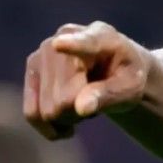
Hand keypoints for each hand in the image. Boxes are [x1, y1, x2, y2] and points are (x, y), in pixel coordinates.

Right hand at [24, 21, 152, 139]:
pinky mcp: (32, 68)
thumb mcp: (130, 87)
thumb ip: (109, 95)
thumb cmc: (126, 76)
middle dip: (79, 112)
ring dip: (66, 118)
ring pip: (46, 110)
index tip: (59, 44)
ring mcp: (44, 51)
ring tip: (82, 102)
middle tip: (95, 100)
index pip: (85, 43)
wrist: (112, 68)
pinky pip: (31, 113)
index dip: (71, 45)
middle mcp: (66, 36)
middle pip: (62, 99)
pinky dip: (49, 126)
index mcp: (101, 36)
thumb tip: (81, 107)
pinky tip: (66, 121)